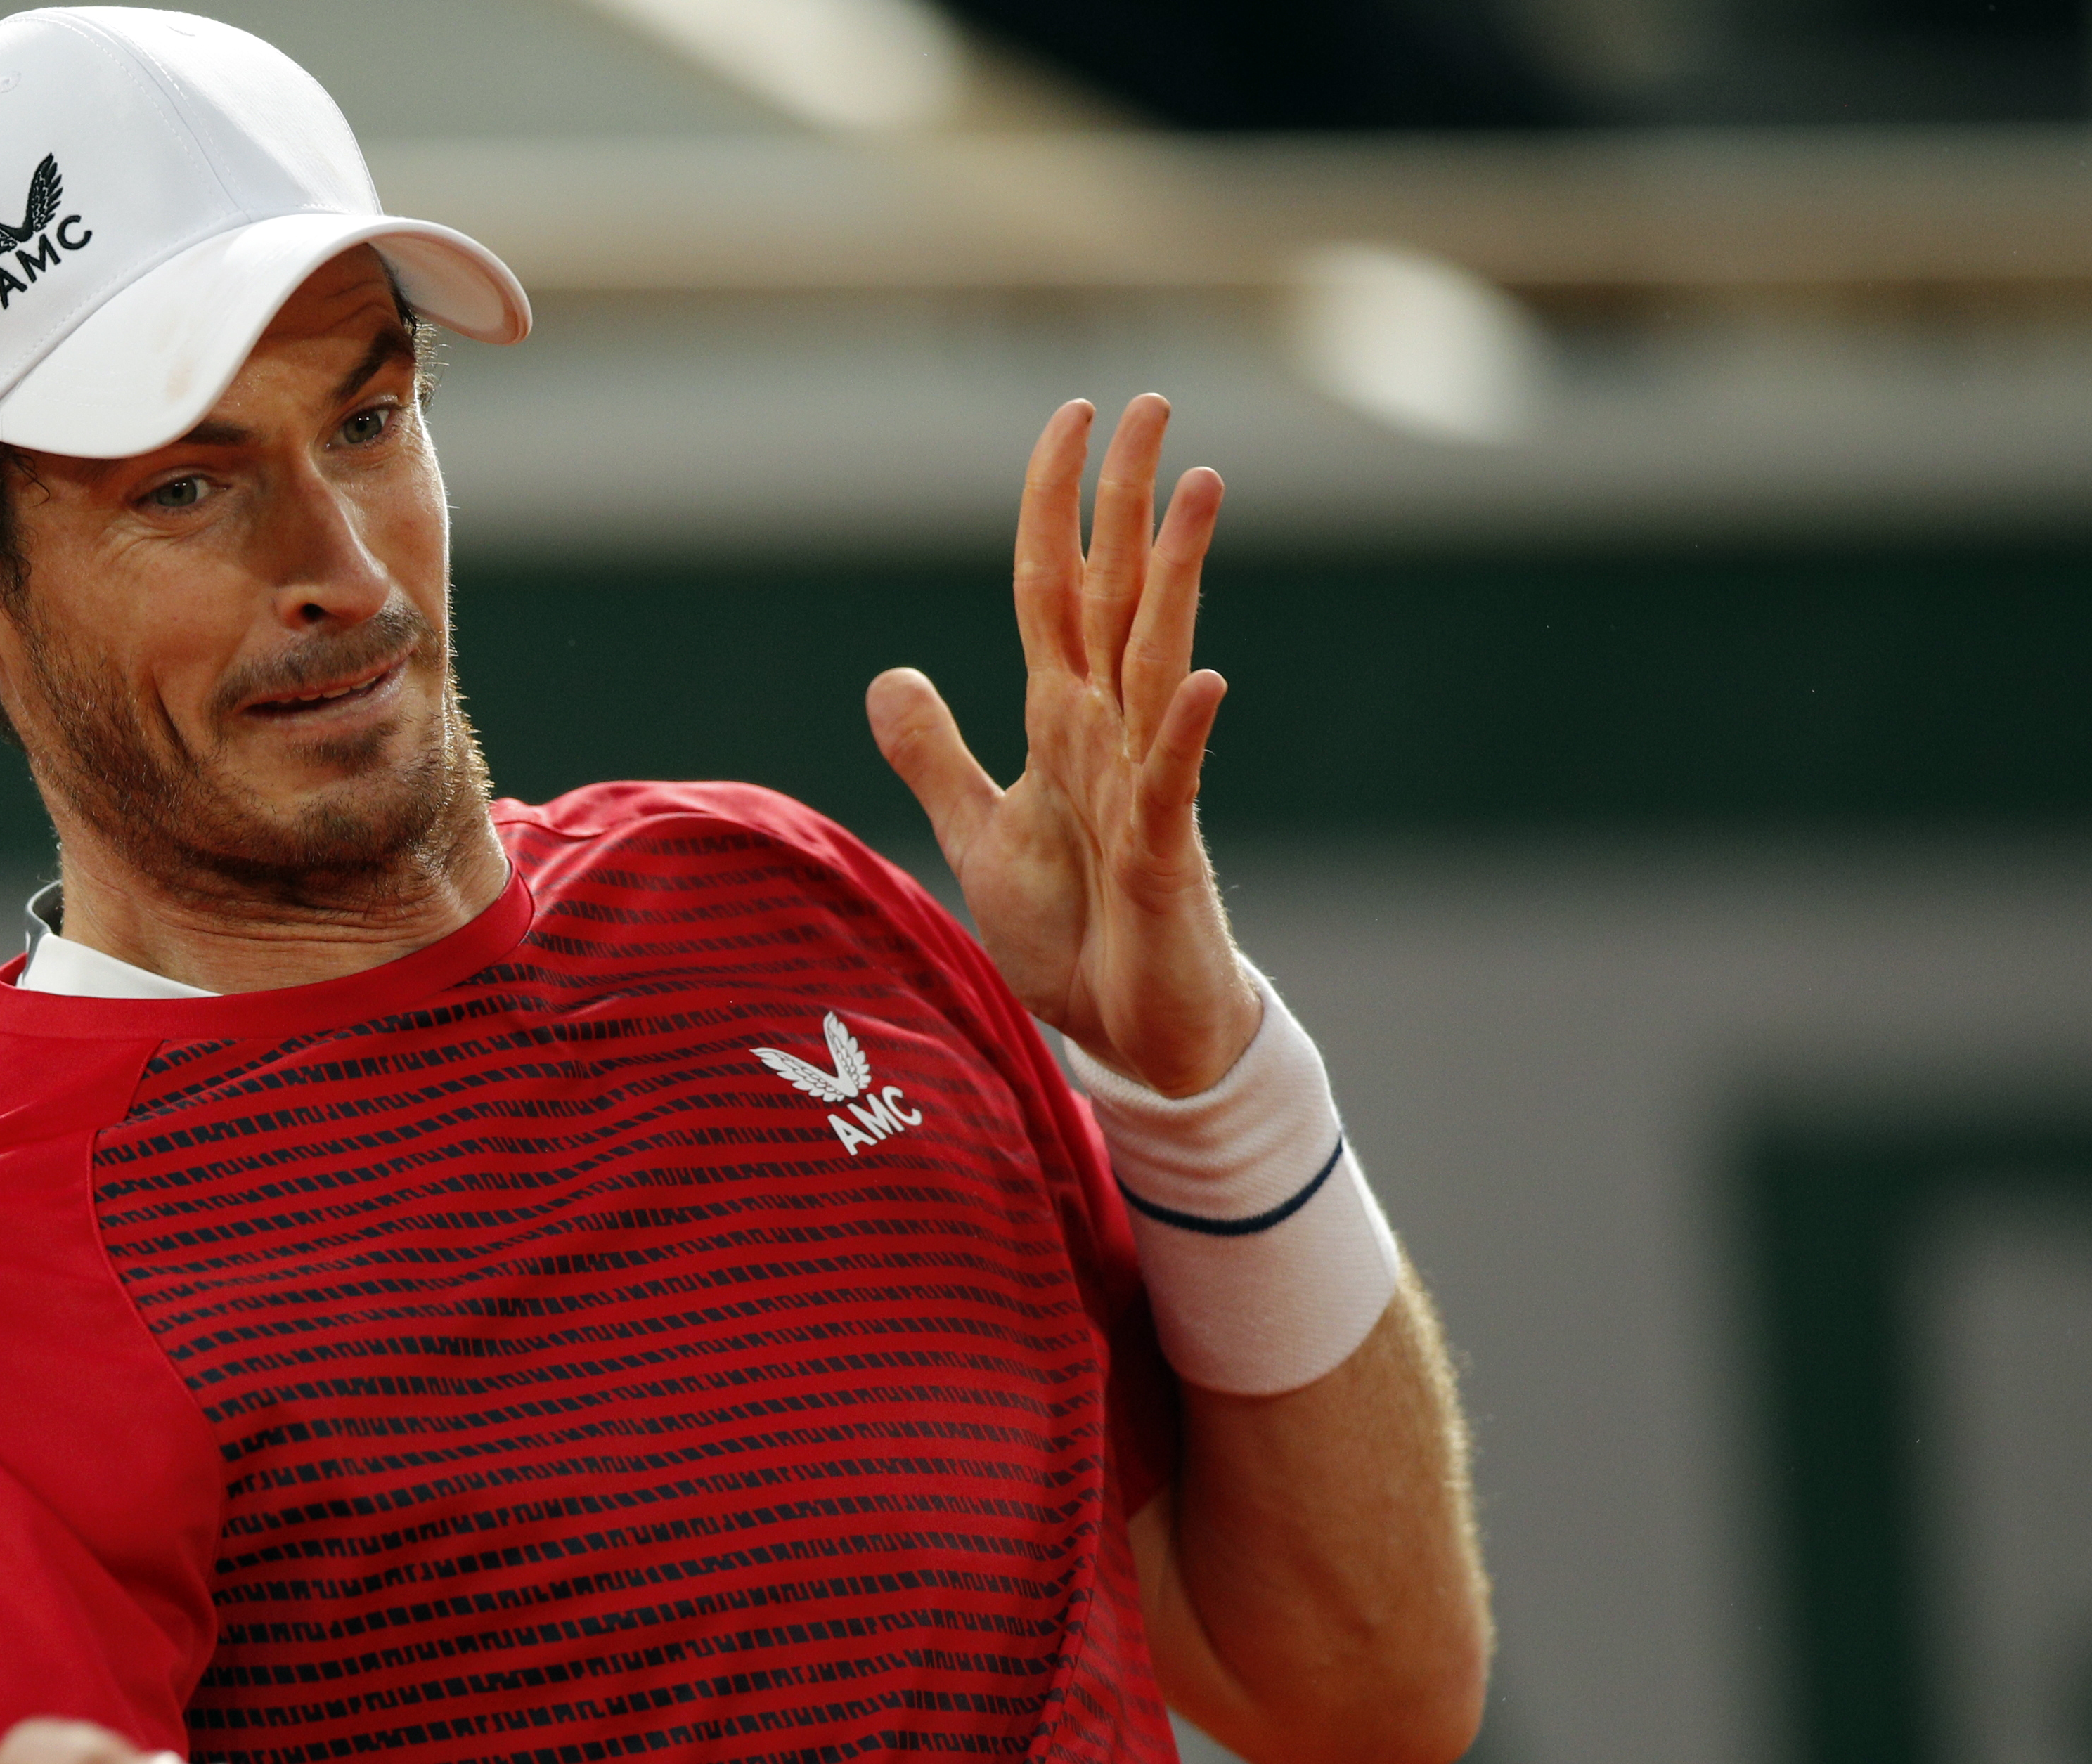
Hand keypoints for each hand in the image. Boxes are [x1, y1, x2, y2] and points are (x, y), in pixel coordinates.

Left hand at [866, 395, 1259, 1097]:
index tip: (1069, 416)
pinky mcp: (1164, 856)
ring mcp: (1145, 788)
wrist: (1134, 1034)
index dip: (1053, 506)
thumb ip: (935, 755)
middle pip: (1116, 595)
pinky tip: (1201, 675)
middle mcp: (1108, 735)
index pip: (1053, 589)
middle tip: (1150, 401)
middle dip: (1126, 501)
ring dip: (1176, 577)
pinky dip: (1181, 731)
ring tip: (1200, 486)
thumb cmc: (1073, 934)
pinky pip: (1172, 782)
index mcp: (1062, 722)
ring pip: (1155, 659)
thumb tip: (890, 675)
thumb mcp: (977, 833)